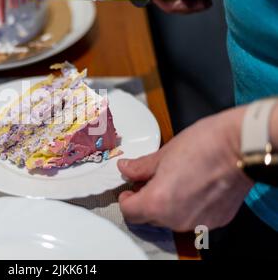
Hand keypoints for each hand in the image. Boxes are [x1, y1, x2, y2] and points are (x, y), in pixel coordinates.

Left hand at [118, 106, 253, 231]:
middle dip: (146, 200)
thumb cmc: (204, 145)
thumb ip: (140, 167)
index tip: (130, 189)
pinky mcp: (215, 221)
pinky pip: (192, 217)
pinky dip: (188, 206)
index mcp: (157, 203)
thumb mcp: (163, 154)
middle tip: (152, 180)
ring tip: (176, 181)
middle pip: (149, 217)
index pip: (129, 212)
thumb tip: (126, 169)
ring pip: (170, 219)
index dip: (126, 198)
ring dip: (167, 204)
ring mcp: (197, 223)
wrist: (241, 147)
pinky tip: (194, 187)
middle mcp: (175, 219)